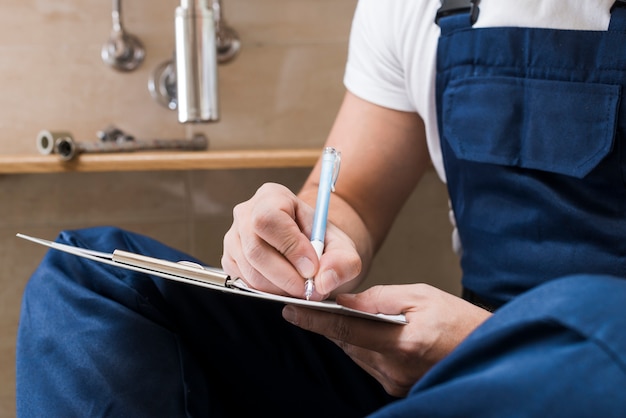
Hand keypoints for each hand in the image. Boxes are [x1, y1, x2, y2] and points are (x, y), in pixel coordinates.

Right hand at [221, 182, 362, 298]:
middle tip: (309, 288)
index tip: (312, 268)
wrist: (310, 249)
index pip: (269, 219)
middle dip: (286, 276)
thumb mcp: (343, 248)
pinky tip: (286, 286)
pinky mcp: (230, 259)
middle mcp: (247, 213)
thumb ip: (343, 262)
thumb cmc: (322, 242)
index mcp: (273, 196)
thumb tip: (324, 279)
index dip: (290, 247)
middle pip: (255, 249)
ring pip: (249, 270)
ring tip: (302, 288)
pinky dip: (268, 291)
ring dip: (279, 287)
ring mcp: (234, 237)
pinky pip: (244, 282)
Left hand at [281, 283, 491, 396]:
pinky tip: (368, 333)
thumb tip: (345, 300)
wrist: (486, 350)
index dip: (315, 320)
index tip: (292, 311)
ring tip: (340, 315)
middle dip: (329, 324)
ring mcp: (395, 382)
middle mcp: (395, 368)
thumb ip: (379, 299)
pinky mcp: (397, 387)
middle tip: (311, 306)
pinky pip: (368, 363)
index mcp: (402, 342)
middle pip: (346, 343)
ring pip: (354, 353)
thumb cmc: (459, 321)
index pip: (346, 330)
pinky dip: (361, 346)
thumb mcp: (421, 296)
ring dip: (346, 335)